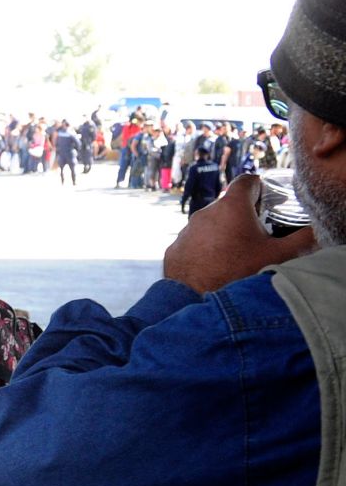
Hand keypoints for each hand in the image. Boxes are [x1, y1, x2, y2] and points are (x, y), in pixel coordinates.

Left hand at [164, 174, 316, 292]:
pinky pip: (193, 244)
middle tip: (256, 236)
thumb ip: (302, 239)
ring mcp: (185, 232)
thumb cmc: (240, 275)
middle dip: (242, 217)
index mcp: (231, 207)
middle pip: (228, 206)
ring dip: (222, 235)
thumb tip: (312, 233)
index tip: (266, 200)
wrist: (197, 304)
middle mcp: (204, 214)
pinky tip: (214, 267)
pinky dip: (204, 251)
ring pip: (209, 226)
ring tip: (235, 256)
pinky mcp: (173, 250)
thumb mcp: (279, 256)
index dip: (259, 187)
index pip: (246, 181)